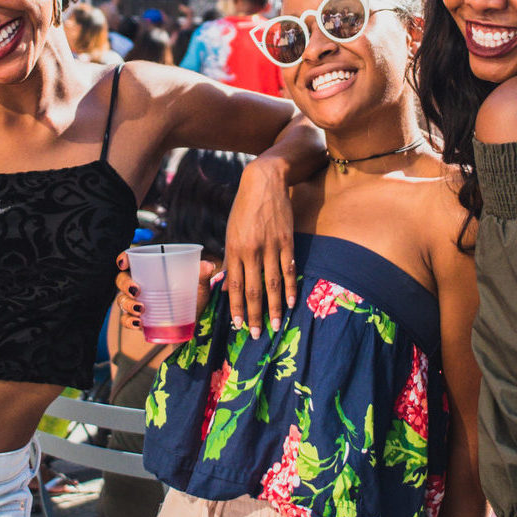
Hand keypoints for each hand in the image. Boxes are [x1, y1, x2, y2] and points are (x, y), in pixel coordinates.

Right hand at [114, 251, 217, 342]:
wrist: (195, 323)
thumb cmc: (194, 298)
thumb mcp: (199, 286)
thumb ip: (202, 275)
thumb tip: (207, 266)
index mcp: (152, 271)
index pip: (132, 261)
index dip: (123, 259)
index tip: (123, 263)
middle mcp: (140, 285)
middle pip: (122, 280)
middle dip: (125, 284)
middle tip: (137, 290)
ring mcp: (137, 303)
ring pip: (122, 300)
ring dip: (128, 304)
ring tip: (142, 308)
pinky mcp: (139, 320)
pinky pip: (126, 320)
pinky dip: (130, 321)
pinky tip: (139, 323)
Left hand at [222, 156, 297, 337]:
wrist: (264, 182)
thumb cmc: (243, 208)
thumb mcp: (230, 232)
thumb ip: (229, 260)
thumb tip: (225, 286)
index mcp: (234, 249)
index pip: (233, 286)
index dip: (235, 307)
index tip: (237, 325)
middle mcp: (251, 251)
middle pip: (253, 290)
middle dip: (254, 314)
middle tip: (257, 334)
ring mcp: (270, 246)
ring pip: (272, 284)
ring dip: (274, 307)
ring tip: (277, 325)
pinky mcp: (287, 240)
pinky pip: (289, 269)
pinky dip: (291, 287)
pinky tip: (292, 302)